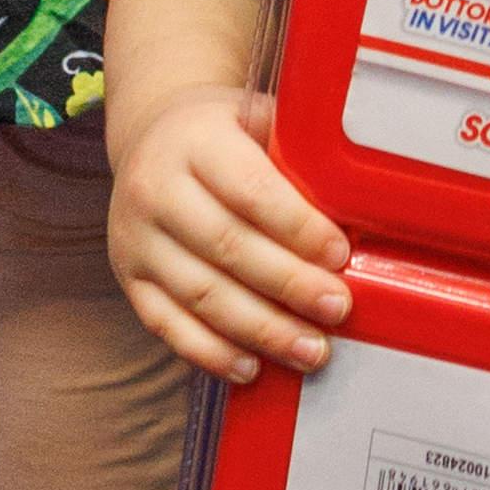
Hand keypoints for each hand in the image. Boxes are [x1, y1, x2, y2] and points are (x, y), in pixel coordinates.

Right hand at [111, 86, 352, 380]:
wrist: (151, 140)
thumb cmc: (223, 137)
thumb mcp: (256, 122)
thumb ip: (297, 157)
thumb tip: (359, 206)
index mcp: (194, 141)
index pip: (250, 190)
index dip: (298, 228)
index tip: (340, 255)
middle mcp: (154, 188)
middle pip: (227, 246)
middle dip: (289, 284)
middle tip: (337, 308)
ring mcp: (135, 239)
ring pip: (201, 294)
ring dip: (261, 330)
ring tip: (310, 350)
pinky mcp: (129, 279)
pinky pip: (168, 326)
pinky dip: (211, 353)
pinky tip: (252, 367)